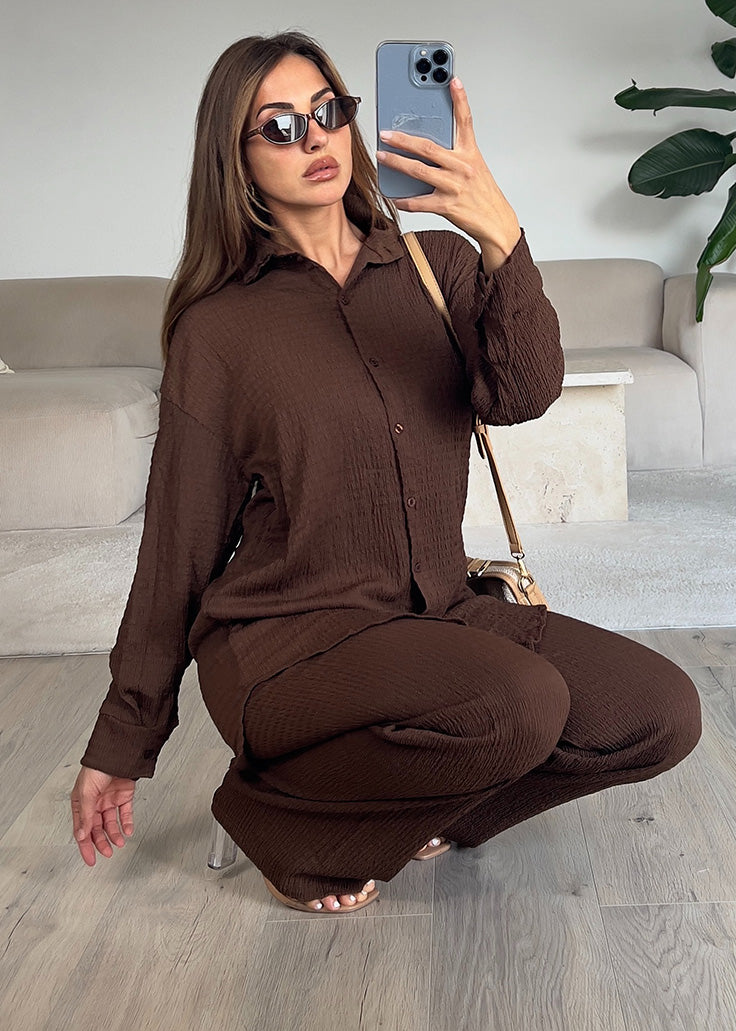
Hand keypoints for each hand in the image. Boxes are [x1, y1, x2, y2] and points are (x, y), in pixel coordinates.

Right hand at [70, 766, 135, 865]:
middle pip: (97, 829)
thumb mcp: (86, 793)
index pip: (82, 829)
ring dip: (114, 835)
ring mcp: (110, 800)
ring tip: (119, 843)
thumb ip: (85, 816)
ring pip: (111, 823)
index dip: (85, 845)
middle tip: (106, 853)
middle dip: (101, 842)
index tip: (90, 859)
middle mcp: (95, 803)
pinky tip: (127, 831)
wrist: (117, 754)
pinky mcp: (124, 797)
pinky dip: (126, 824)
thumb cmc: (96, 768)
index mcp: (81, 803)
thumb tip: (81, 835)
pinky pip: (125, 814)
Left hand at [376, 77, 521, 270]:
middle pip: (428, 147)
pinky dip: (404, 200)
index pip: (465, 121)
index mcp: (470, 154)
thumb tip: (428, 149)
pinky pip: (419, 202)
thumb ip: (455, 155)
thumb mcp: (475, 168)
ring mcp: (454, 186)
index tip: (452, 79)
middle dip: (403, 138)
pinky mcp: (448, 206)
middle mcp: (462, 167)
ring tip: (382, 157)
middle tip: (385, 133)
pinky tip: (393, 197)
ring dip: (396, 163)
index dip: (460, 99)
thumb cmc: (483, 195)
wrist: (496, 223)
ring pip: (419, 171)